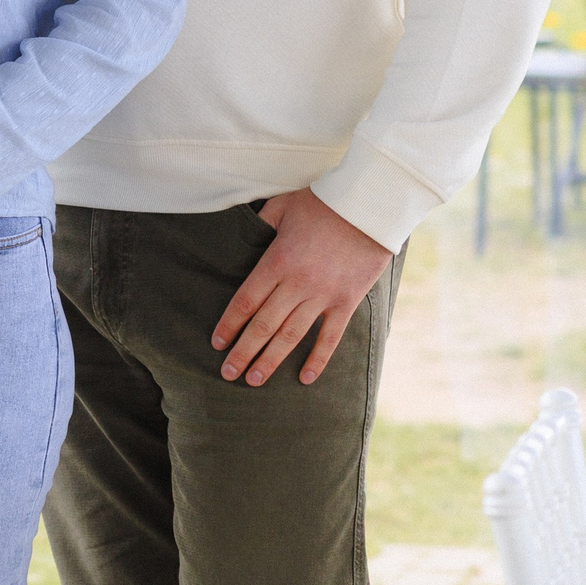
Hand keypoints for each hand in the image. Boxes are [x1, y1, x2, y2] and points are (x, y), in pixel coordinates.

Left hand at [211, 190, 392, 386]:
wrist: (369, 208)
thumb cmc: (321, 204)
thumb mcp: (281, 207)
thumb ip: (259, 225)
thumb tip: (242, 236)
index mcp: (276, 261)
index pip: (245, 301)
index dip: (229, 324)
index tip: (217, 343)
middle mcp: (297, 284)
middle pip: (263, 325)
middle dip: (243, 352)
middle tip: (227, 374)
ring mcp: (323, 296)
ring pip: (291, 336)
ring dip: (271, 360)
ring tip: (254, 380)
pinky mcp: (347, 302)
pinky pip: (330, 337)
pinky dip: (318, 359)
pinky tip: (304, 378)